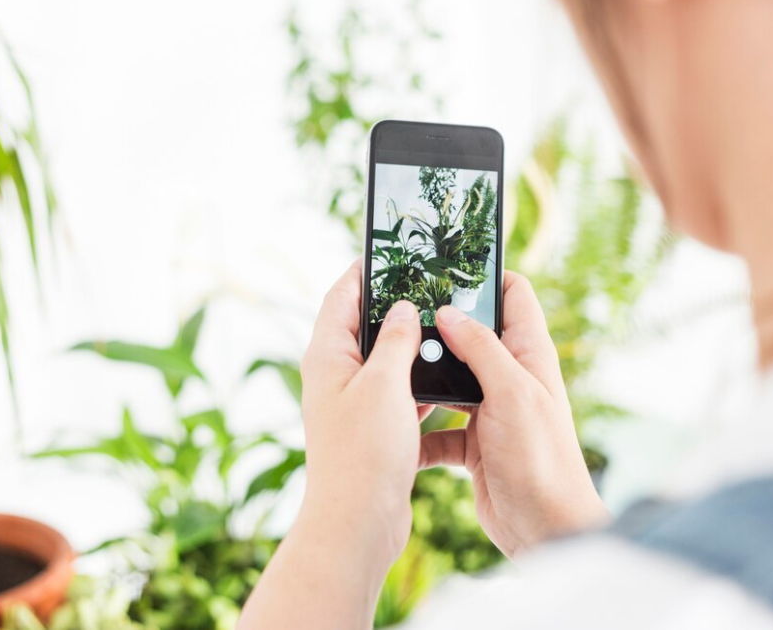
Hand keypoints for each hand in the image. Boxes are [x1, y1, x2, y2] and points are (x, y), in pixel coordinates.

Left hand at [298, 259, 430, 571]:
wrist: (358, 521)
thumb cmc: (364, 452)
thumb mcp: (384, 384)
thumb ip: (395, 340)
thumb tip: (401, 308)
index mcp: (327, 355)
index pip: (340, 296)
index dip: (363, 270)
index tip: (389, 251)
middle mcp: (335, 375)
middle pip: (363, 324)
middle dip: (393, 305)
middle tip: (427, 284)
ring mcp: (354, 402)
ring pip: (384, 360)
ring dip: (409, 345)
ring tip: (442, 326)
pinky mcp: (372, 427)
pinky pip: (397, 392)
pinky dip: (418, 381)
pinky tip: (445, 378)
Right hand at [419, 272, 609, 557]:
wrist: (545, 530)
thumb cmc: (541, 460)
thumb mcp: (511, 393)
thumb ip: (480, 349)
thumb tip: (447, 312)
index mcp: (529, 355)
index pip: (514, 295)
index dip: (486, 275)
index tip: (447, 265)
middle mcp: (510, 377)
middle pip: (472, 334)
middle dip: (440, 324)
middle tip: (401, 311)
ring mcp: (490, 410)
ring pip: (450, 379)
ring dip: (424, 377)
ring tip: (391, 366)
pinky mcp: (473, 443)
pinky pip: (438, 428)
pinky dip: (420, 431)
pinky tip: (399, 431)